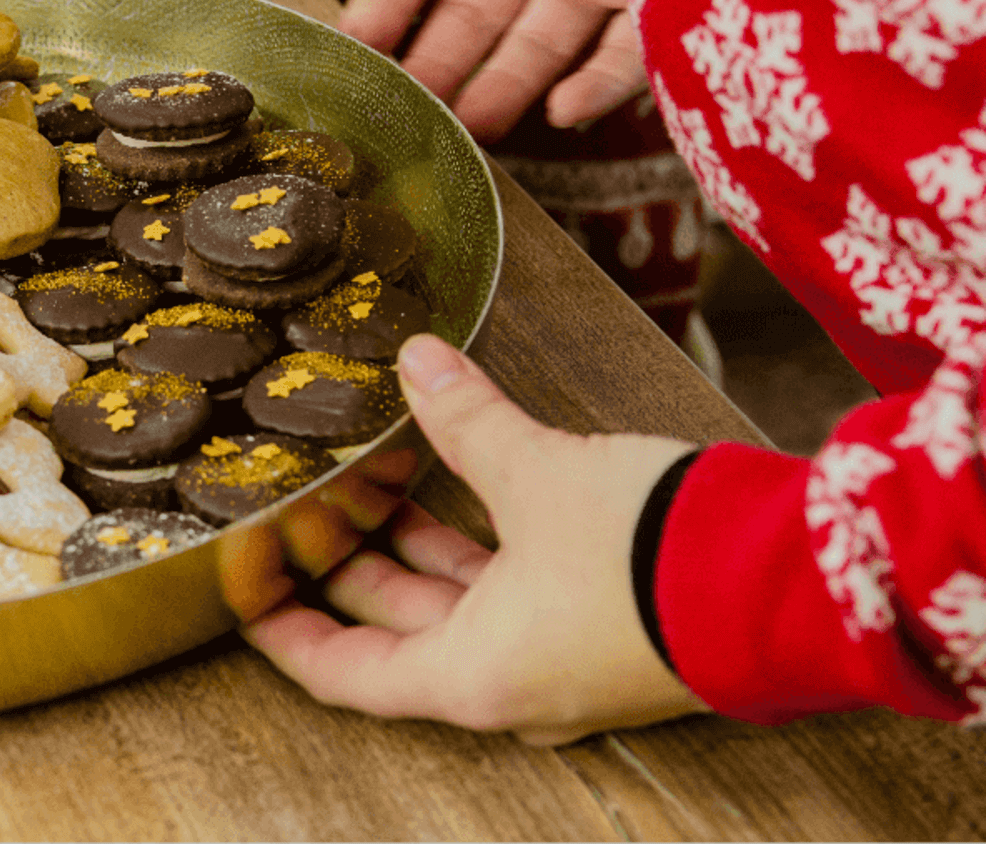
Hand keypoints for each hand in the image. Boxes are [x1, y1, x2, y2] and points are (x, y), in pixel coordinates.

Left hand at [229, 334, 707, 744]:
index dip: (281, 628)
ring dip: (417, 541)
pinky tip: (463, 473)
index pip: (341, 672)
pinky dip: (480, 539)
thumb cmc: (659, 555)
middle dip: (350, 560)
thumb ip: (467, 420)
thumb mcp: (540, 475)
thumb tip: (417, 359)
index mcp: (470, 674)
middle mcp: (510, 682)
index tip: (244, 583)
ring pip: (459, 603)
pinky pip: (515, 589)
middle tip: (304, 499)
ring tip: (372, 468)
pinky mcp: (604, 629)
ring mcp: (561, 662)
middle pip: (396, 630)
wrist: (797, 581)